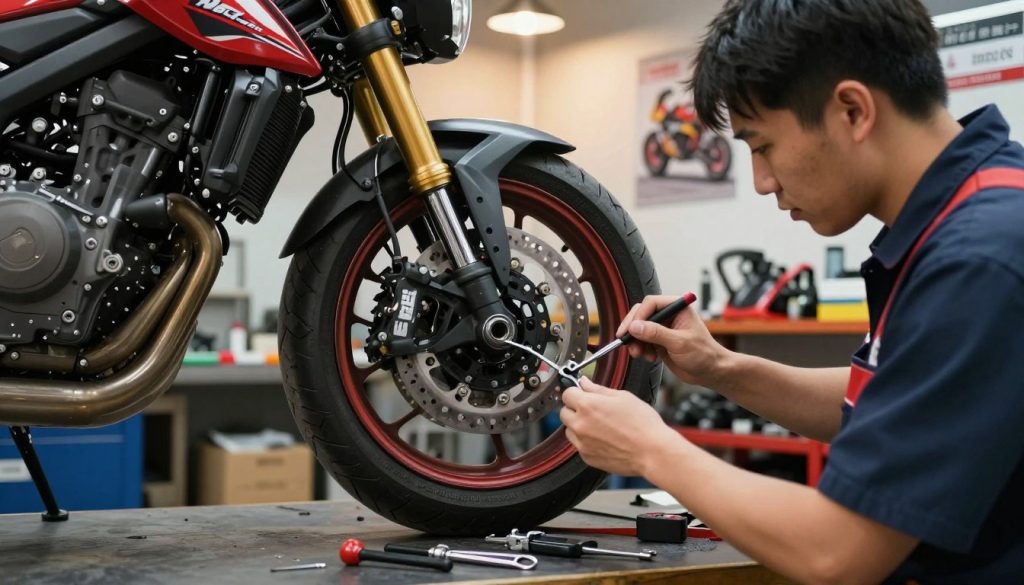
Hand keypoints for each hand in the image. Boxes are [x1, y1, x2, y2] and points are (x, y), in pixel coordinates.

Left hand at [560, 378, 679, 476]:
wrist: (652, 452)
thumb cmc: (643, 424)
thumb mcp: (623, 397)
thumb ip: (599, 390)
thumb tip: (584, 383)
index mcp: (587, 406)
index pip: (567, 394)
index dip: (576, 392)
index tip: (582, 394)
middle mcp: (580, 425)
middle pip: (564, 412)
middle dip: (575, 409)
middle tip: (593, 410)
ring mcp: (582, 443)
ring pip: (569, 430)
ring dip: (579, 426)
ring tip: (601, 427)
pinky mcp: (587, 457)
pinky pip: (579, 445)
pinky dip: (586, 441)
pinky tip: (604, 439)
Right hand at [616, 294, 728, 385]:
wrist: (710, 372)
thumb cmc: (704, 354)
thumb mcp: (679, 343)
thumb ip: (656, 333)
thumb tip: (635, 327)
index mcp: (678, 307)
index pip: (651, 303)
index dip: (638, 316)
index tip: (631, 330)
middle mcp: (669, 315)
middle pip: (641, 315)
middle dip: (633, 329)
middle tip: (626, 341)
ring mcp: (663, 328)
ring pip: (639, 329)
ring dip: (636, 341)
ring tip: (639, 354)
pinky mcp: (659, 340)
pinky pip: (642, 340)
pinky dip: (641, 349)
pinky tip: (649, 357)